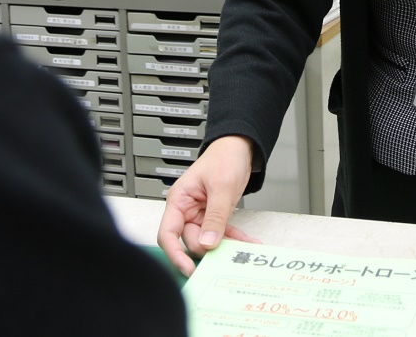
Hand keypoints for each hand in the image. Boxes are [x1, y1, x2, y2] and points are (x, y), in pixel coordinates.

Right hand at [156, 136, 260, 275]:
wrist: (238, 147)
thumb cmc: (224, 157)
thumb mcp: (221, 187)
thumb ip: (215, 216)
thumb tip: (208, 242)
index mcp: (179, 200)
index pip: (168, 233)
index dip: (175, 254)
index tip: (188, 268)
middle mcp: (186, 210)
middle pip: (190, 241)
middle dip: (208, 250)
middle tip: (226, 257)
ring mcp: (200, 215)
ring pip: (208, 241)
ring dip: (225, 247)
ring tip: (243, 250)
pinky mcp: (214, 217)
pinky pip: (221, 235)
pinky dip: (234, 240)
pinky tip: (247, 243)